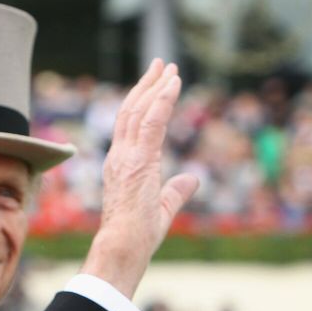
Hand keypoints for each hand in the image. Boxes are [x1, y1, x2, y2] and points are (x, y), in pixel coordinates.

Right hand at [81, 59, 199, 297]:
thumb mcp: (163, 208)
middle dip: (146, 85)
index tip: (155, 84)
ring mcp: (126, 156)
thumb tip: (192, 179)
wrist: (123, 245)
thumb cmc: (137, 235)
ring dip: (155, 86)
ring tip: (169, 67)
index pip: (130, 126)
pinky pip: (151, 122)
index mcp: (121, 165)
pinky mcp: (139, 159)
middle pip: (131, 111)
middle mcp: (119, 156)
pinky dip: (162, 100)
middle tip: (161, 65)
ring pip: (139, 111)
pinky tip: (172, 84)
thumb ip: (176, 190)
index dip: (142, 102)